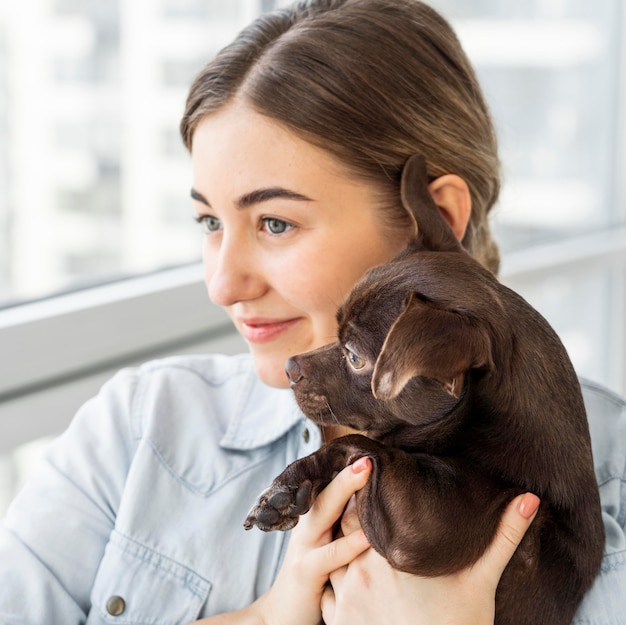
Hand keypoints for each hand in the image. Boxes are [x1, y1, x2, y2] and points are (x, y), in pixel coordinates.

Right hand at [249, 457, 372, 624]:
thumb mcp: (328, 547)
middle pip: (326, 490)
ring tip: (368, 471)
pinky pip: (332, 553)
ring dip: (346, 489)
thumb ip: (344, 524)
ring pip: (326, 511)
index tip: (369, 448)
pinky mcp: (306, 571)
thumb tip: (374, 503)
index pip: (330, 486)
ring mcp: (305, 547)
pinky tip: (369, 533)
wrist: (282, 617)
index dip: (347, 467)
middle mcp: (307, 527)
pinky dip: (351, 542)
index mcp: (314, 519)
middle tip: (369, 453)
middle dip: (347, 470)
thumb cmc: (315, 581)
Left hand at [321, 491, 539, 624]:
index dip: (368, 492)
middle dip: (352, 515)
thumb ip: (503, 536)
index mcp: (392, 555)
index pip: (365, 506)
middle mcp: (361, 572)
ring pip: (331, 554)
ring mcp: (347, 597)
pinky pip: (325, 590)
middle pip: (344, 525)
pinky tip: (343, 571)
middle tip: (361, 502)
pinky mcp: (340, 622)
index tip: (375, 482)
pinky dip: (330, 577)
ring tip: (349, 534)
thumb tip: (529, 499)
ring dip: (338, 544)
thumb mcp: (482, 580)